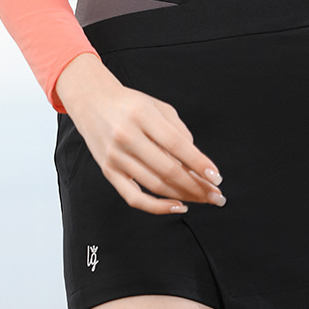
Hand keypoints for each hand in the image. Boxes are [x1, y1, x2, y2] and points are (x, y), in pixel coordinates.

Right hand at [55, 52, 225, 214]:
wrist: (92, 101)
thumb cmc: (129, 104)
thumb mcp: (157, 105)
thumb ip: (178, 131)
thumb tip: (196, 162)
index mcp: (142, 115)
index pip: (177, 145)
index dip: (199, 163)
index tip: (217, 177)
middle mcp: (126, 137)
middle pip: (168, 169)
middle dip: (197, 186)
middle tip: (217, 195)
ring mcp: (115, 157)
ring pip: (155, 185)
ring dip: (184, 196)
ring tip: (204, 199)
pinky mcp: (108, 172)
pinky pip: (134, 197)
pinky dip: (157, 207)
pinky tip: (178, 206)